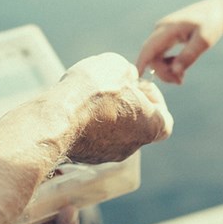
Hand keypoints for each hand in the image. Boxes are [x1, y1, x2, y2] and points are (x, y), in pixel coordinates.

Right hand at [58, 53, 172, 164]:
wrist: (57, 117)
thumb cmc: (94, 90)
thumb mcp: (118, 66)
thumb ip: (129, 75)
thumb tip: (127, 79)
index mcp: (150, 127)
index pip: (164, 118)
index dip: (153, 98)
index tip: (136, 85)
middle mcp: (133, 146)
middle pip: (138, 125)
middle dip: (128, 105)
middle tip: (111, 87)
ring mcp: (108, 155)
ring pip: (114, 132)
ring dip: (107, 115)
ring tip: (90, 96)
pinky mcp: (87, 157)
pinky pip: (94, 139)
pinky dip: (89, 125)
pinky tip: (76, 108)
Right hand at [136, 0, 222, 83]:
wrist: (217, 10)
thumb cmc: (212, 24)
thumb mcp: (204, 41)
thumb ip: (189, 56)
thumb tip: (175, 72)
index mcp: (168, 28)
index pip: (148, 49)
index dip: (140, 63)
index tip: (135, 78)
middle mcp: (161, 29)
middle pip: (152, 55)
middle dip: (163, 72)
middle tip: (180, 82)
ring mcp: (162, 31)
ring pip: (155, 56)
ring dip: (166, 69)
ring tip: (182, 77)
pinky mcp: (166, 35)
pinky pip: (161, 53)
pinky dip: (168, 64)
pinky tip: (180, 69)